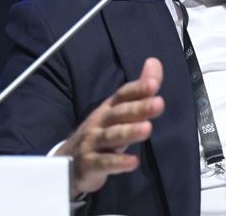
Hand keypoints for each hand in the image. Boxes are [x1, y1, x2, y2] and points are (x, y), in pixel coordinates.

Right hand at [55, 57, 164, 196]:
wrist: (67, 165)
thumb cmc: (100, 133)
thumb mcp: (118, 112)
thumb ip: (139, 91)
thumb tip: (154, 61)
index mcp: (108, 108)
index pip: (123, 94)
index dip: (138, 89)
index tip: (154, 84)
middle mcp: (99, 122)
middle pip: (120, 113)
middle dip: (139, 108)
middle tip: (159, 104)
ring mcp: (92, 143)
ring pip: (112, 136)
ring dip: (129, 132)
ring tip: (147, 129)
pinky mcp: (89, 165)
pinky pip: (104, 163)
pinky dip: (118, 163)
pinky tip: (134, 162)